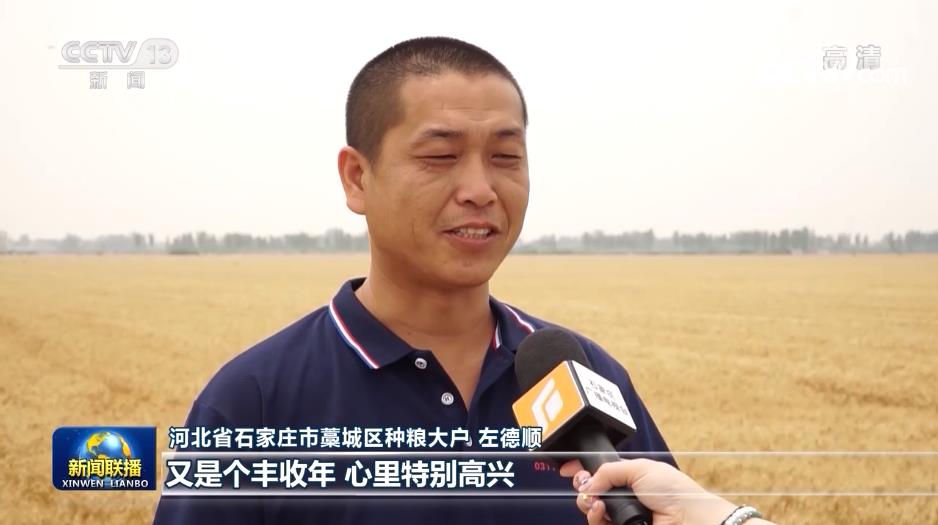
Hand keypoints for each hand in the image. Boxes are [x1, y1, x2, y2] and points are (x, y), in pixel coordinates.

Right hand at [559, 458, 737, 524]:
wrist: (689, 519)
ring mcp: (622, 517)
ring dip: (588, 505)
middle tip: (583, 485)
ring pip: (592, 511)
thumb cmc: (675, 491)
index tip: (567, 469)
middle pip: (591, 493)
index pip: (599, 472)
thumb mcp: (640, 468)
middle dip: (582, 487)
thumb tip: (589, 482)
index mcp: (629, 477)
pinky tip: (601, 512)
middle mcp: (623, 498)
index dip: (582, 470)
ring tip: (597, 503)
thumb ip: (609, 470)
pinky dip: (595, 519)